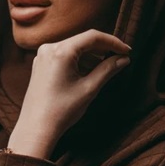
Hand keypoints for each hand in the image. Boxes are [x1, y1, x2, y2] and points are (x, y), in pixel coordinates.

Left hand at [8, 30, 131, 156]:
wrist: (36, 128)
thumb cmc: (61, 111)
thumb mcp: (89, 89)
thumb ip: (108, 70)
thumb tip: (124, 59)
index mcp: (61, 51)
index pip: (93, 37)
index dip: (113, 42)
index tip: (127, 51)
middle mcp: (49, 48)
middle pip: (82, 41)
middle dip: (102, 49)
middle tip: (120, 58)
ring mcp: (42, 56)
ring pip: (74, 48)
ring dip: (91, 56)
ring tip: (107, 67)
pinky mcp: (40, 64)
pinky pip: (64, 56)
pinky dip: (78, 61)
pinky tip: (90, 71)